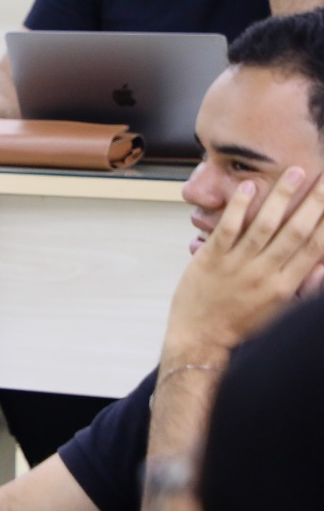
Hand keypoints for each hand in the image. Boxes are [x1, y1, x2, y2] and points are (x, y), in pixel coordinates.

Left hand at [166, 168, 323, 359]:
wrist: (200, 339)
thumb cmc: (240, 325)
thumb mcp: (280, 312)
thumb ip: (303, 288)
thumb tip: (323, 266)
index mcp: (286, 285)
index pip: (316, 247)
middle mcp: (265, 273)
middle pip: (297, 231)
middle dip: (316, 201)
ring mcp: (237, 264)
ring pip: (265, 224)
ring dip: (282, 196)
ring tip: (295, 171)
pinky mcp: (210, 259)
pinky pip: (227, 228)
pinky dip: (239, 206)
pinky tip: (248, 185)